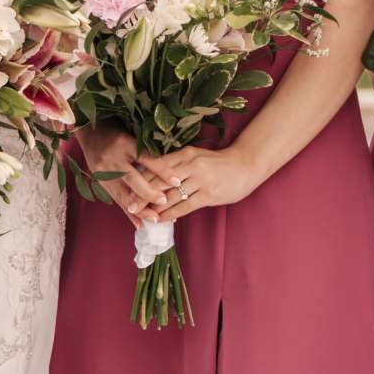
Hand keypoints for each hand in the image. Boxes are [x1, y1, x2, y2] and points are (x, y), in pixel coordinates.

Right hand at [77, 123, 169, 224]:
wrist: (90, 133)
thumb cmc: (117, 131)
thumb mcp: (132, 134)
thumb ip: (148, 149)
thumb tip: (172, 166)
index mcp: (125, 144)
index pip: (146, 158)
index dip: (162, 170)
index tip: (177, 181)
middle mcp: (113, 159)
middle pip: (132, 179)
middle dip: (149, 193)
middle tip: (164, 201)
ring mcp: (105, 173)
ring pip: (124, 194)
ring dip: (140, 209)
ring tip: (155, 219)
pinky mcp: (101, 183)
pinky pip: (117, 200)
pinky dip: (128, 213)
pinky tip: (140, 224)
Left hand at [135, 143, 254, 220]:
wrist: (246, 165)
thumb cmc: (218, 162)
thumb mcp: (196, 156)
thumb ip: (177, 163)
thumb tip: (153, 173)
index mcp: (185, 154)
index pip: (157, 166)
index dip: (141, 178)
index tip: (127, 187)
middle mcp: (191, 165)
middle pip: (160, 181)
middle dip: (142, 195)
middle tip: (129, 205)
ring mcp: (200, 180)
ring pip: (171, 195)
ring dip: (154, 207)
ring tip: (142, 215)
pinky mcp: (209, 194)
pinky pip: (185, 206)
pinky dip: (171, 214)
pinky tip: (161, 220)